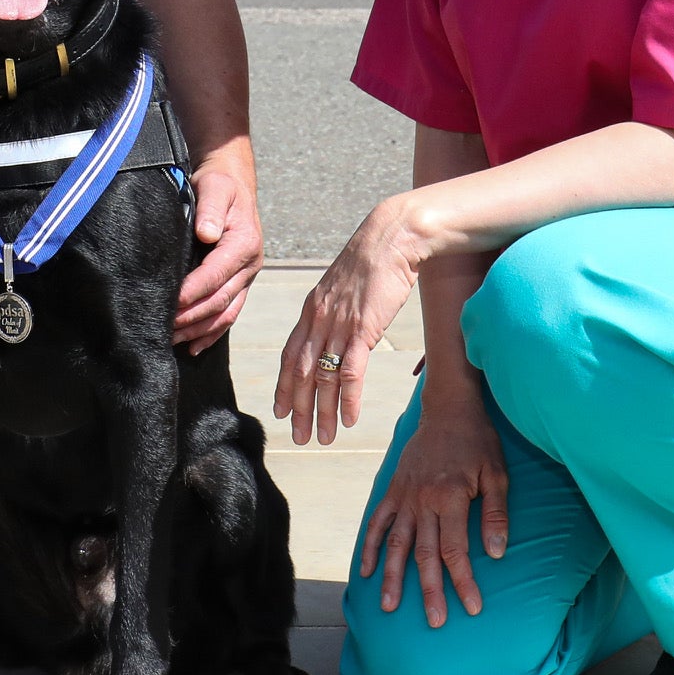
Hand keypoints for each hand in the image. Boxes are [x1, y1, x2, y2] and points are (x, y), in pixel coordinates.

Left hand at [172, 137, 262, 354]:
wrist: (232, 184)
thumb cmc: (219, 184)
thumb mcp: (215, 186)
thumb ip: (211, 209)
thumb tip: (207, 233)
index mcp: (244, 244)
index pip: (215, 276)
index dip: (192, 292)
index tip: (168, 302)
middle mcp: (249, 266)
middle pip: (220, 301)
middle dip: (191, 318)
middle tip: (162, 328)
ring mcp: (246, 278)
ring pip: (225, 314)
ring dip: (198, 330)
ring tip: (171, 341)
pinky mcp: (239, 284)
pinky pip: (228, 314)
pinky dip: (211, 333)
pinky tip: (193, 346)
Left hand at [271, 198, 423, 445]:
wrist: (392, 237)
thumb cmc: (374, 258)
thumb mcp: (344, 285)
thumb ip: (336, 309)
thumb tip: (338, 329)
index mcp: (312, 309)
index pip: (291, 355)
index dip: (285, 386)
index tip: (281, 410)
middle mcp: (319, 319)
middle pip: (302, 373)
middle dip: (299, 408)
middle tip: (298, 437)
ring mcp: (339, 324)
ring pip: (323, 377)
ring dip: (321, 411)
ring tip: (322, 437)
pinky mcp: (363, 328)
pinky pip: (350, 371)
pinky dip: (347, 398)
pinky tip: (348, 419)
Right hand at [361, 383, 511, 626]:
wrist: (448, 408)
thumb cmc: (478, 442)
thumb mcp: (497, 474)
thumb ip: (496, 515)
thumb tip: (496, 554)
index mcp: (451, 498)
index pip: (455, 550)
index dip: (463, 581)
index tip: (472, 607)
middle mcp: (423, 500)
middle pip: (424, 554)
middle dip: (430, 591)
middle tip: (435, 622)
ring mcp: (405, 496)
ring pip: (396, 544)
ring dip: (394, 577)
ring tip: (390, 607)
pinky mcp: (393, 489)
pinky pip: (378, 522)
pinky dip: (372, 547)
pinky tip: (368, 571)